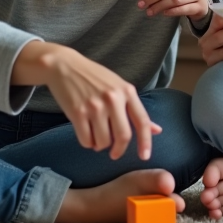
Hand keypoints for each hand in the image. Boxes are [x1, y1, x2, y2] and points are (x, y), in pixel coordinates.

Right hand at [12, 41, 159, 160]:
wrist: (65, 66)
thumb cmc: (95, 77)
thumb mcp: (119, 87)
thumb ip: (136, 109)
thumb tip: (157, 130)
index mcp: (127, 91)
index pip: (142, 121)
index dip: (145, 141)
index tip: (145, 156)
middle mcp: (113, 99)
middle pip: (123, 136)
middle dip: (119, 150)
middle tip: (115, 153)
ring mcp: (95, 106)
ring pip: (103, 141)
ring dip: (100, 145)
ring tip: (97, 136)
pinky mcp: (77, 113)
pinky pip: (86, 140)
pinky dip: (88, 143)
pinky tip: (87, 133)